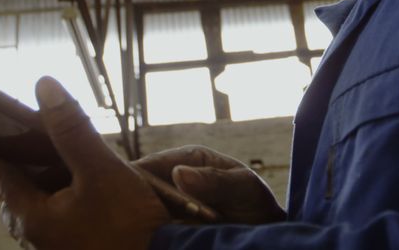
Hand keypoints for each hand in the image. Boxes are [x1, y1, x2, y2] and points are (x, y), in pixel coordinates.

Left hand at [0, 77, 169, 249]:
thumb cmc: (128, 223)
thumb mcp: (101, 169)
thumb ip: (72, 129)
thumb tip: (44, 87)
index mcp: (35, 217)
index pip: (0, 181)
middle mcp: (40, 238)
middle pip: (15, 202)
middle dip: (9, 179)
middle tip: (7, 156)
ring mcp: (59, 249)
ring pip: (36, 216)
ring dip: (36, 193)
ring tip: (46, 170)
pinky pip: (55, 225)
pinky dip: (56, 205)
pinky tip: (76, 195)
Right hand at [136, 145, 286, 224]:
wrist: (265, 230)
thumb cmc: (256, 203)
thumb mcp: (243, 187)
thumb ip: (215, 180)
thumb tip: (179, 174)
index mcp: (190, 160)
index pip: (154, 164)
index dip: (139, 176)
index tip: (133, 194)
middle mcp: (175, 178)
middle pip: (143, 186)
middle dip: (138, 200)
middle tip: (143, 217)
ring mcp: (172, 202)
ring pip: (144, 208)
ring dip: (144, 218)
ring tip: (150, 230)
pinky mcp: (172, 224)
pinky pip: (154, 226)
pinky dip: (151, 231)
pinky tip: (154, 238)